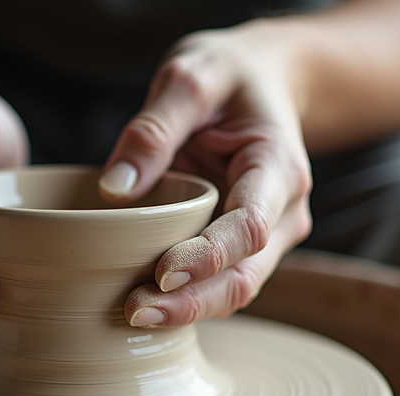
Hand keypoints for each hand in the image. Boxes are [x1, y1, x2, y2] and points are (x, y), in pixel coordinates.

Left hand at [99, 23, 312, 327]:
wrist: (263, 79)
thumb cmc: (227, 75)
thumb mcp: (190, 77)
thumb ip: (154, 128)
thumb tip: (114, 188)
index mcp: (279, 166)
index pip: (248, 225)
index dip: (208, 255)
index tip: (162, 271)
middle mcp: (284, 210)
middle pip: (245, 275)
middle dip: (192, 302)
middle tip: (134, 311)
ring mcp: (269, 233)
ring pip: (235, 289)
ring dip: (188, 309)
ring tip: (134, 315)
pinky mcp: (244, 245)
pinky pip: (220, 282)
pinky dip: (187, 298)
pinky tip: (147, 304)